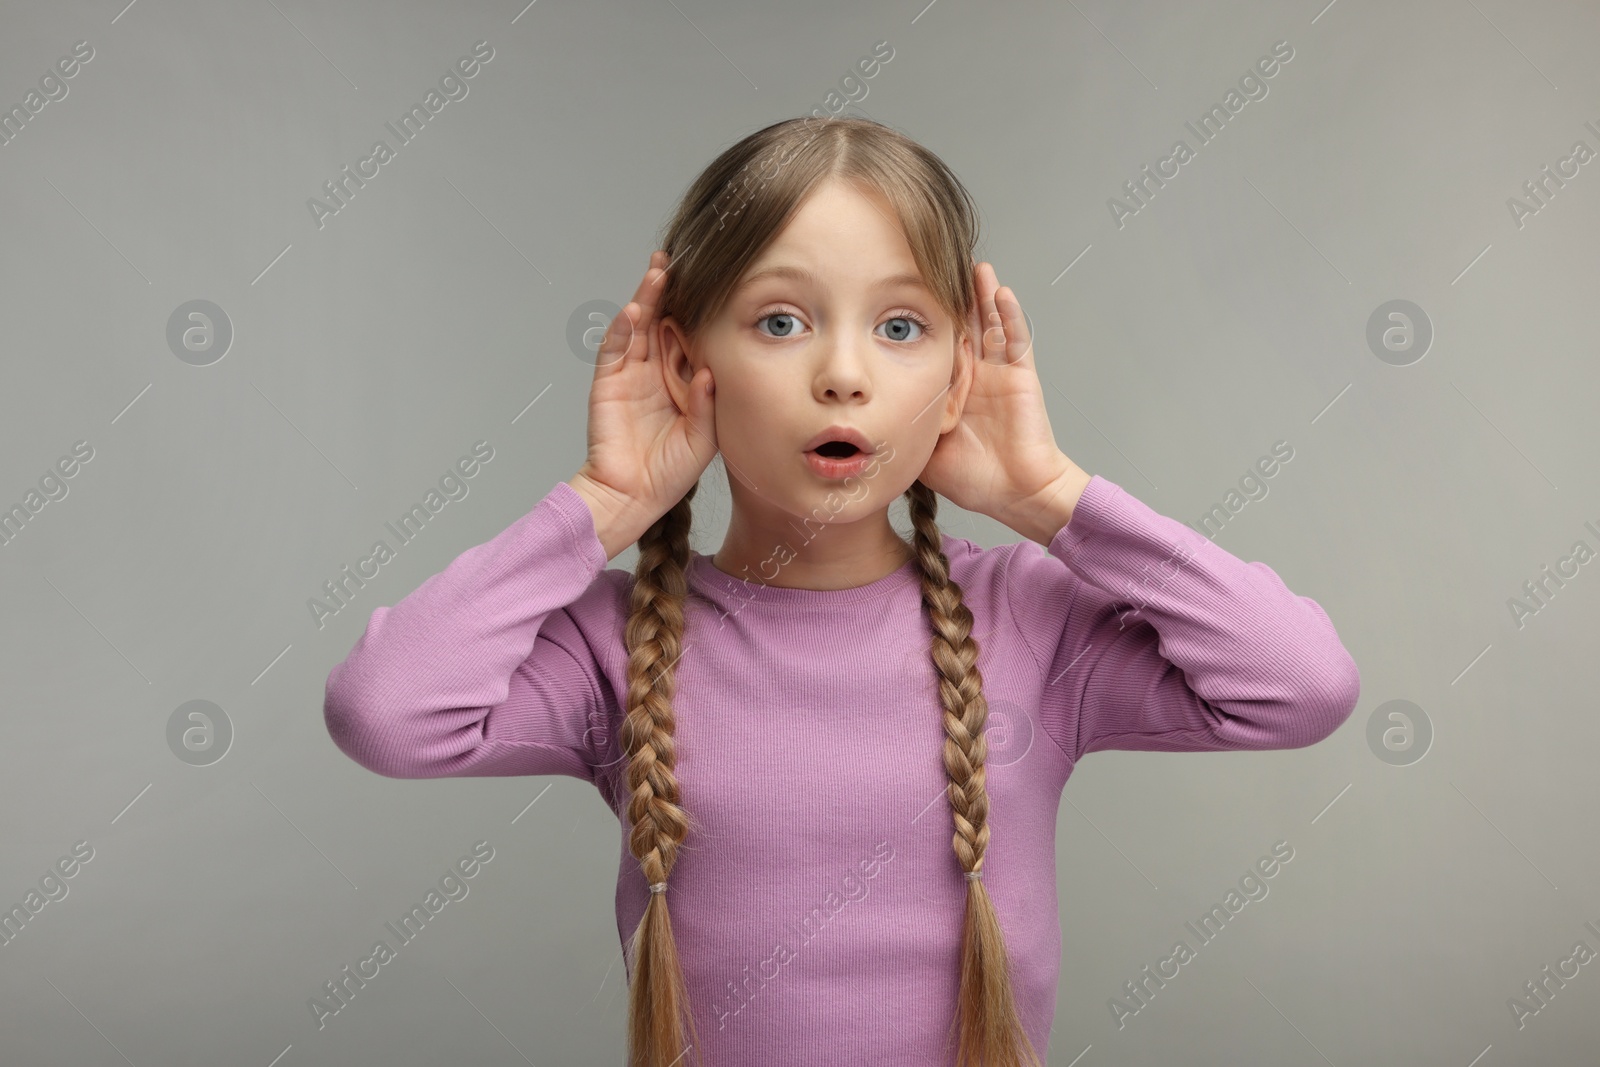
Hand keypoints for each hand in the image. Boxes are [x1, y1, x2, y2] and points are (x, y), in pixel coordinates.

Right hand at [573, 250, 717, 539]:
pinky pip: (614, 351)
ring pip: (638, 328)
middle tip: (681, 259)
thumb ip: (707, 405)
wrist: (632, 498)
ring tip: (659, 272)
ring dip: (647, 299)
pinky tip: (634, 310)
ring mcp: (630, 375)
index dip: (697, 312)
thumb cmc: (669, 474)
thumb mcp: (703, 439)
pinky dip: (622, 330)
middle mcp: (656, 372)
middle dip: (671, 292)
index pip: (689, 337)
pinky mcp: (608, 384)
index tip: (714, 283)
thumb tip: (709, 371)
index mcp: (681, 382)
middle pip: (662, 322)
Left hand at [917, 262, 1084, 532]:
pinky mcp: (1021, 377)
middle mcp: (975, 375)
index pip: (935, 346)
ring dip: (981, 295)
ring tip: (972, 265)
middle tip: (936, 265)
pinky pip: (1016, 340)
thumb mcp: (923, 451)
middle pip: (962, 326)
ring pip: (989, 324)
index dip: (922, 322)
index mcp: (951, 390)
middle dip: (951, 298)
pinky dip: (1009, 315)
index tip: (902, 296)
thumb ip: (902, 429)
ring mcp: (999, 373)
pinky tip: (999, 291)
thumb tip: (865, 420)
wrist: (1014, 494)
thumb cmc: (974, 479)